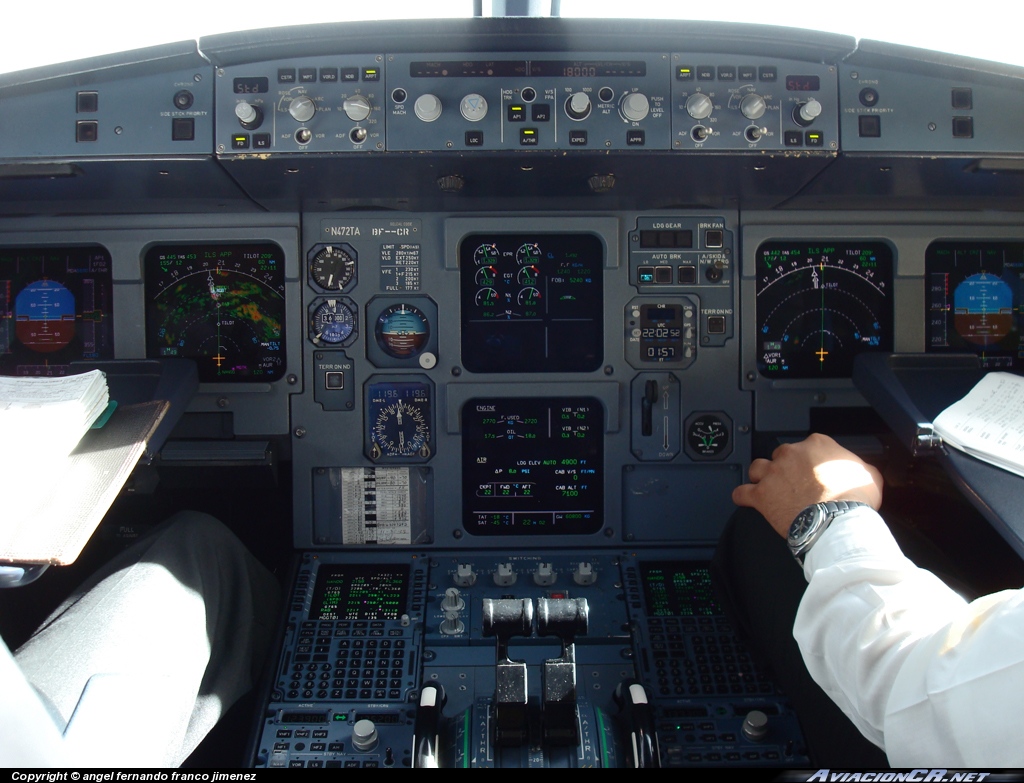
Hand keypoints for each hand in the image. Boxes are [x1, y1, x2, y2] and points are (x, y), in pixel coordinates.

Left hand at [732, 433, 883, 537]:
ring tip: (769, 488)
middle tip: (794, 485)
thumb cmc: (853, 499)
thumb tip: (862, 471)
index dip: (808, 460)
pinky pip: (742, 492)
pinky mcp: (761, 495)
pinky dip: (743, 496)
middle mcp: (791, 455)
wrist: (838, 521)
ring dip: (761, 478)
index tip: (812, 471)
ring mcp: (773, 474)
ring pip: (757, 468)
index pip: (807, 446)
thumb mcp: (869, 475)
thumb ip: (860, 467)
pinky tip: (747, 500)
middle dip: (785, 469)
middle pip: (780, 456)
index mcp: (816, 445)